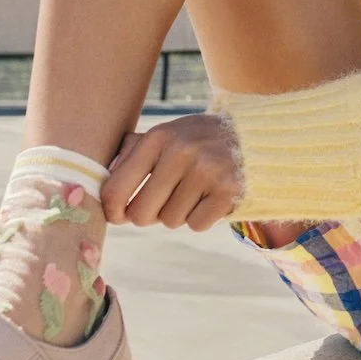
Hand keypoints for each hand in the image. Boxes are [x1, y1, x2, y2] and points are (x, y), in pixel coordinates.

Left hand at [100, 112, 245, 231]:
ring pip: (170, 221)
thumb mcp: (168, 134)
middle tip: (163, 202)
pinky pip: (197, 225)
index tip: (118, 215)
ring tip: (193, 192)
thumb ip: (134, 150)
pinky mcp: (228, 190)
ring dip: (179, 214)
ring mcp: (207, 170)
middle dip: (148, 215)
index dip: (112, 210)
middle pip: (141, 214)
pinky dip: (202, 218)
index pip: (116, 189)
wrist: (254, 136)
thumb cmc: (199, 140)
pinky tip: (210, 198)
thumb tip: (105, 175)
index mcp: (159, 137)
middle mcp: (181, 151)